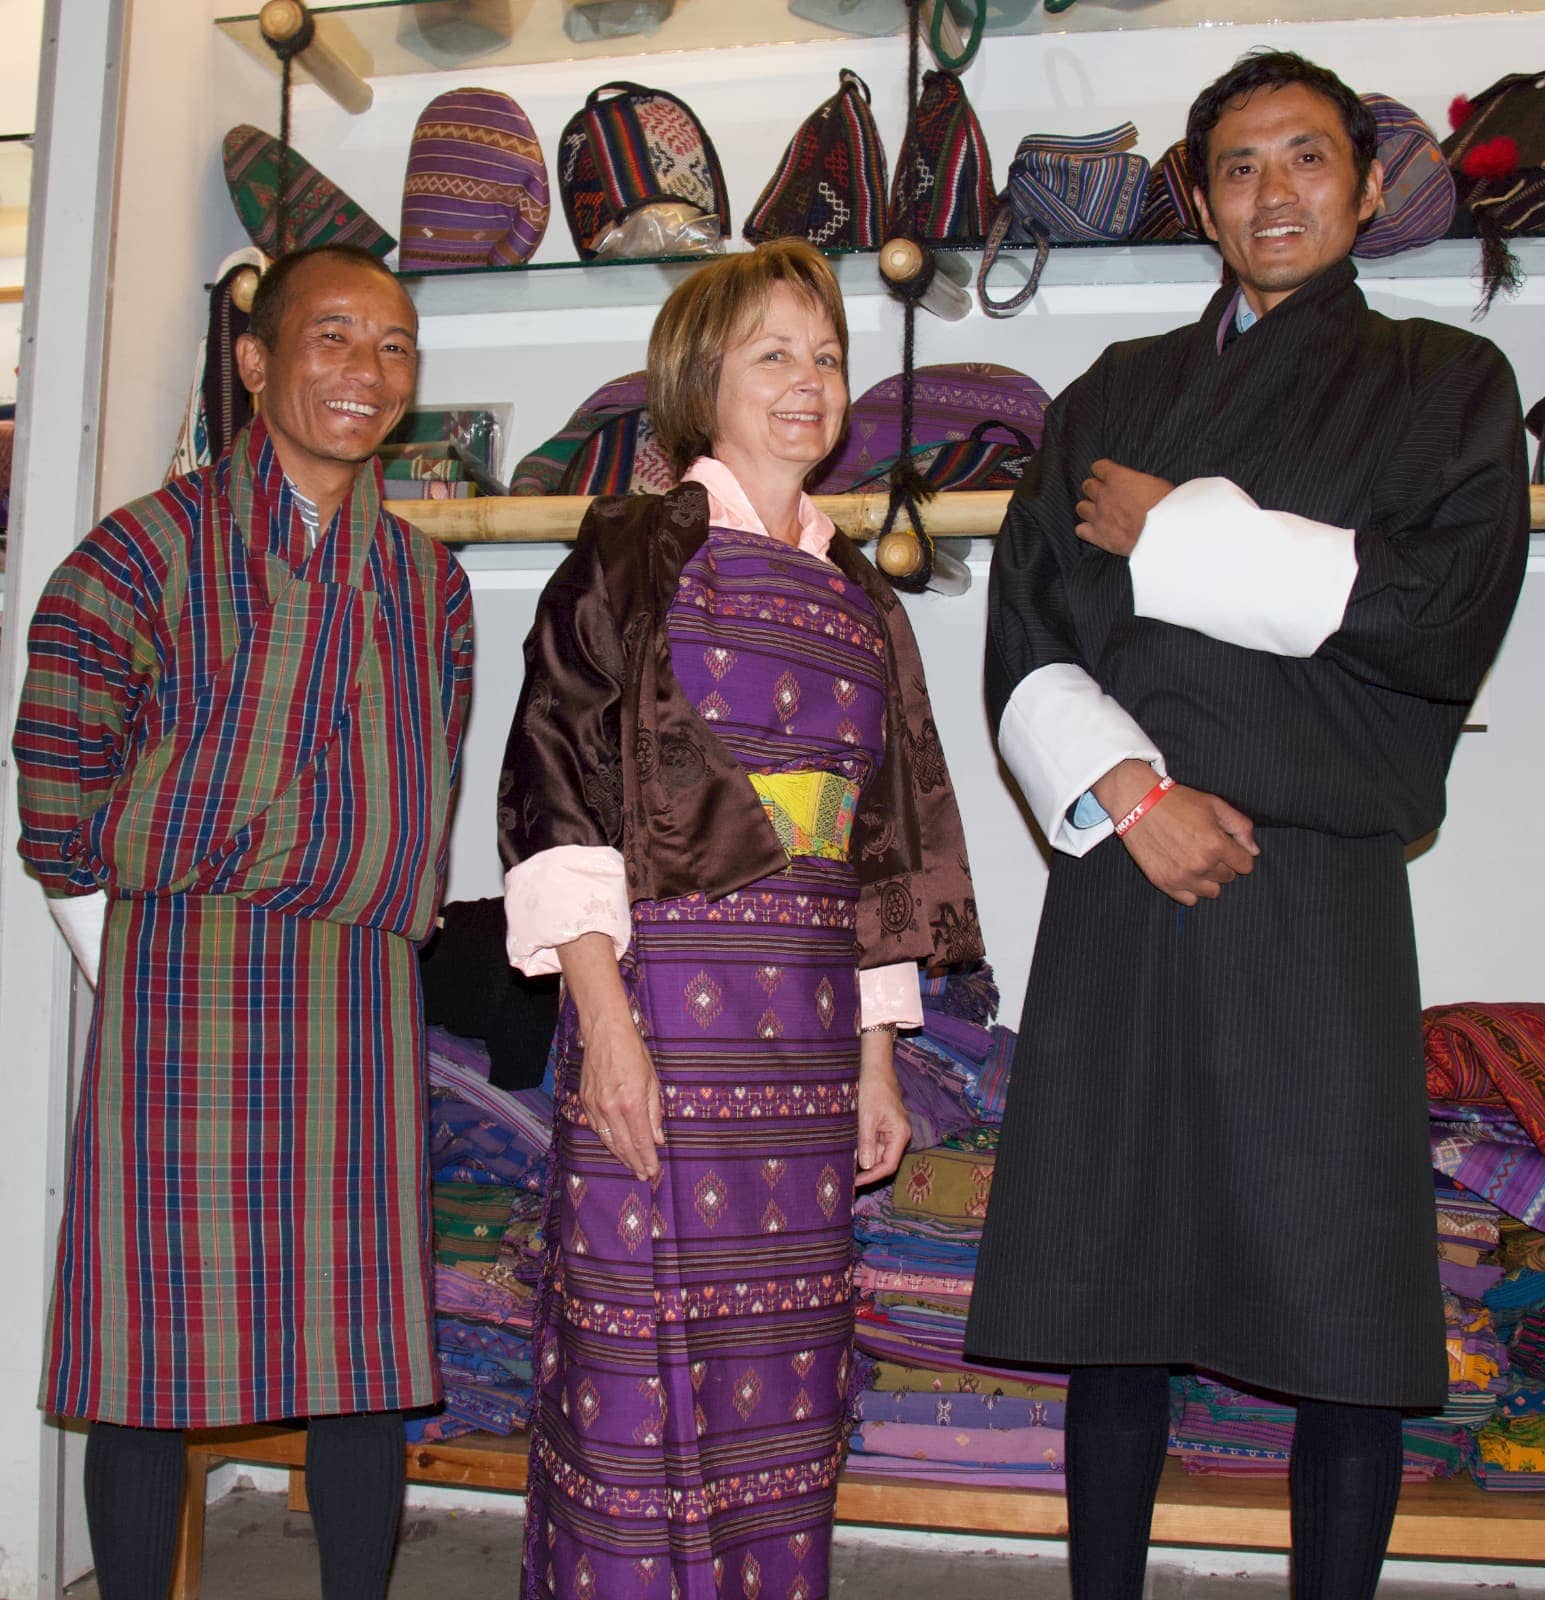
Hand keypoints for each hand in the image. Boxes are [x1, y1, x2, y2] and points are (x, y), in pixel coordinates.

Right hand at [578, 1009, 664, 1181]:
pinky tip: (615, 1146)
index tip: (653, 1171)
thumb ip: (654, 1112)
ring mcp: (594, 1106)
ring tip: (632, 1165)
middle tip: (644, 1175)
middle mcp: (611, 1108)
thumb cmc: (633, 1052)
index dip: (648, 1158)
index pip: (641, 1139)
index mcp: (631, 1102)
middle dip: (635, 1163)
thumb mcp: (652, 1081)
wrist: (604, 1033)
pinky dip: (606, 1140)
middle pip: (623, 1145)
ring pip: (607, 1140)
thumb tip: (658, 1139)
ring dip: (620, 1155)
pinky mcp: (584, 1101)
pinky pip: (596, 1128)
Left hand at [856, 1031, 909, 1186]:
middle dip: (865, 1168)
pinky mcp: (883, 1123)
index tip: (855, 1182)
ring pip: (877, 1151)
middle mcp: (899, 1134)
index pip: (888, 1165)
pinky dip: (862, 1145)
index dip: (872, 1177)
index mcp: (900, 1134)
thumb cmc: (873, 1088)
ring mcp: (891, 1129)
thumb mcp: (867, 1117)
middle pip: (883, 1160)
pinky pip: (874, 1140)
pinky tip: (848, 1148)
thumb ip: (867, 1142)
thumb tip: (865, 1166)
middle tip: (845, 1176)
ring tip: (844, 1162)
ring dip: (862, 1156)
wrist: (875, 1066)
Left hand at [1075, 460, 1172, 556]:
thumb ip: (1138, 482)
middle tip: (1105, 495)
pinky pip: (1081, 530)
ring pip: (1081, 508)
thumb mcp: (1156, 483)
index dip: (1103, 471)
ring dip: (1088, 508)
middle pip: (1088, 486)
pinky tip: (1094, 531)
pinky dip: (1086, 530)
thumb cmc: (1166, 506)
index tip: (1107, 475)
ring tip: (1098, 513)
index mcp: (1118, 477)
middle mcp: (1104, 494)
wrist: (1163, 531)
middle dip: (1095, 489)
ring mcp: (1098, 516)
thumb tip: (1138, 485)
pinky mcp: (1098, 536)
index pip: (1099, 467)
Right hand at [1092, 760, 1257, 906]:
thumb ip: (1241, 827)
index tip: (1227, 846)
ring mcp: (1181, 876)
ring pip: (1212, 892)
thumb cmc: (1177, 801)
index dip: (1239, 854)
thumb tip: (1254, 851)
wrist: (1137, 804)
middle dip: (1222, 864)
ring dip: (1208, 879)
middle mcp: (1201, 864)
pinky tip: (1184, 871)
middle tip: (1206, 848)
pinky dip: (1190, 889)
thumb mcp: (1214, 805)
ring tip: (1195, 861)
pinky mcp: (1164, 883)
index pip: (1246, 865)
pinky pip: (1190, 900)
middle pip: (1228, 877)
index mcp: (1216, 844)